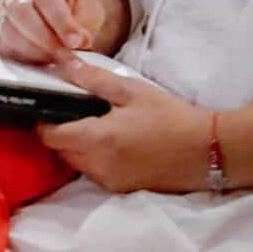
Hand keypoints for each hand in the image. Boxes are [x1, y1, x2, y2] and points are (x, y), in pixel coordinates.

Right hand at [0, 0, 123, 65]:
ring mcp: (3, 9)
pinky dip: (25, 58)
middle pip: (21, 11)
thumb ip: (84, 25)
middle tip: (66, 57)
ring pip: (9, 31)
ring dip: (35, 51)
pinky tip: (43, 62)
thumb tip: (78, 43)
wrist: (65, 14)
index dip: (61, 20)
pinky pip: (5, 47)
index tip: (76, 42)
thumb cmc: (77, 9)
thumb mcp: (90, 10)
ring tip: (57, 61)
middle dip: (45, 39)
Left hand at [34, 56, 211, 193]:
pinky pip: (94, 172)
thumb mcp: (132, 90)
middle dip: (59, 132)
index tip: (50, 104)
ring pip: (75, 163)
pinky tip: (111, 141)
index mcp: (97, 139)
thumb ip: (93, 79)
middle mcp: (98, 166)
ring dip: (76, 145)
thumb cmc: (171, 117)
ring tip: (94, 122)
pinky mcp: (122, 188)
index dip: (44, 120)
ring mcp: (110, 181)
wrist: (207, 150)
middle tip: (74, 110)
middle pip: (59, 151)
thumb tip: (64, 64)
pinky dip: (93, 158)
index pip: (49, 136)